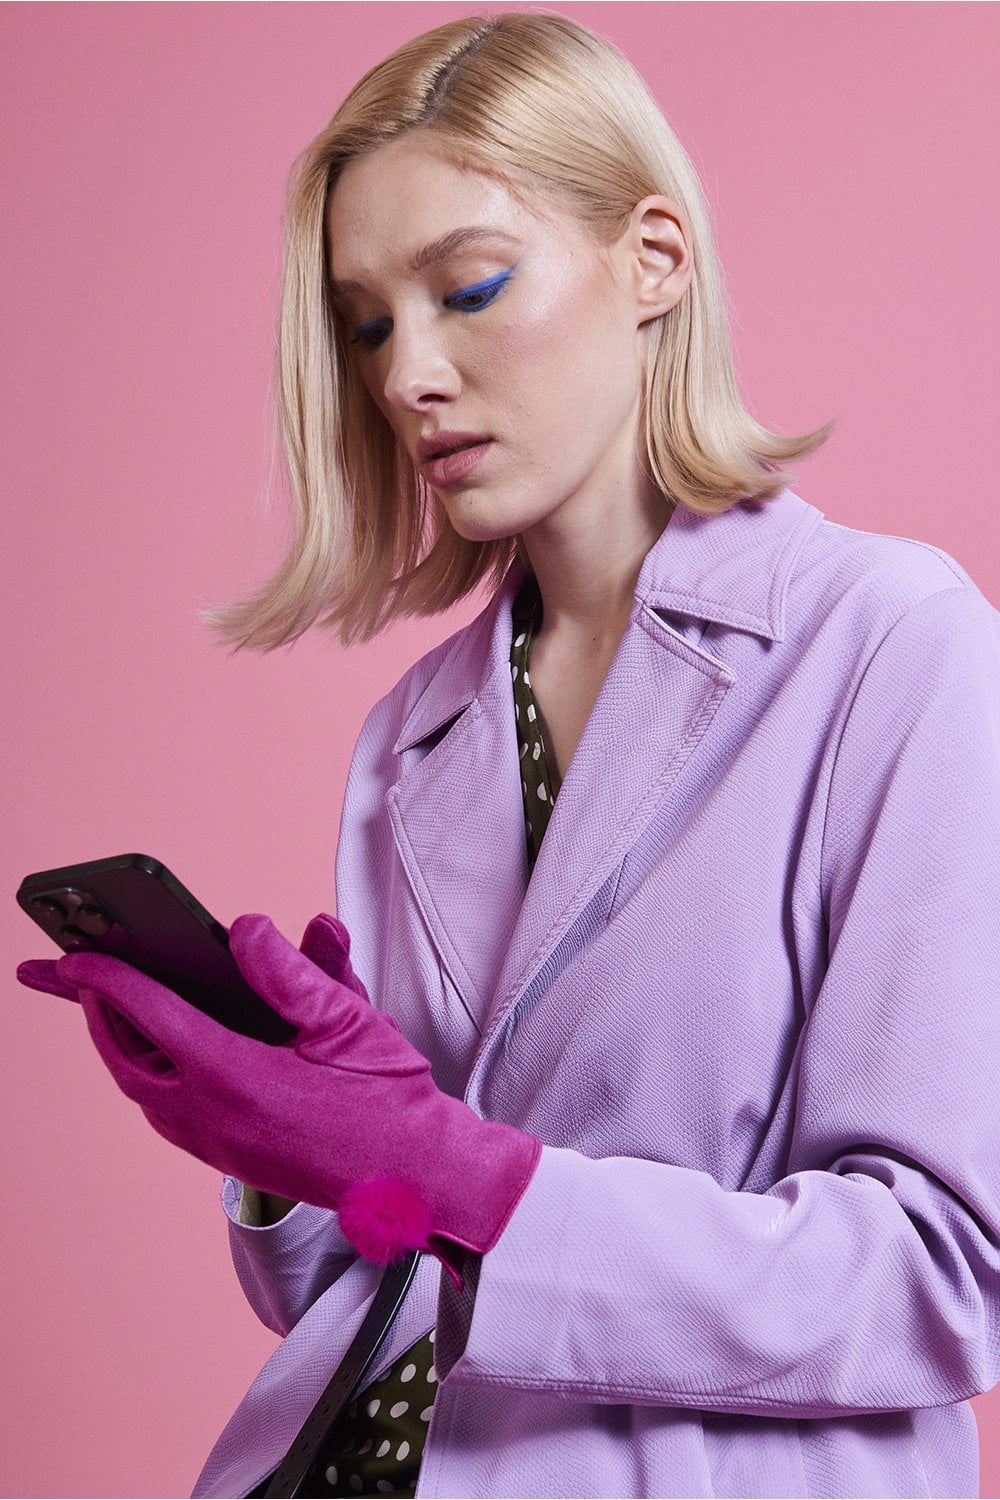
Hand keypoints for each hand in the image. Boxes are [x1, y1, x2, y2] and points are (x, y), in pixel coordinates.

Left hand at [17, 914, 540, 1280]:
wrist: (422, 1177)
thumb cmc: (390, 1100)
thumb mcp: (347, 1019)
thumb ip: (289, 971)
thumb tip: (244, 930)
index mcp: (237, 1078)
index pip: (152, 1016)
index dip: (108, 979)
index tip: (75, 957)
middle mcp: (217, 1117)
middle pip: (130, 1063)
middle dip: (102, 1018)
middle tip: (86, 982)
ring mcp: (223, 1145)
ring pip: (147, 1095)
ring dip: (128, 1050)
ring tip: (123, 1012)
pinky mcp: (237, 1159)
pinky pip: (173, 1117)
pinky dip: (159, 1080)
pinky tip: (177, 1057)